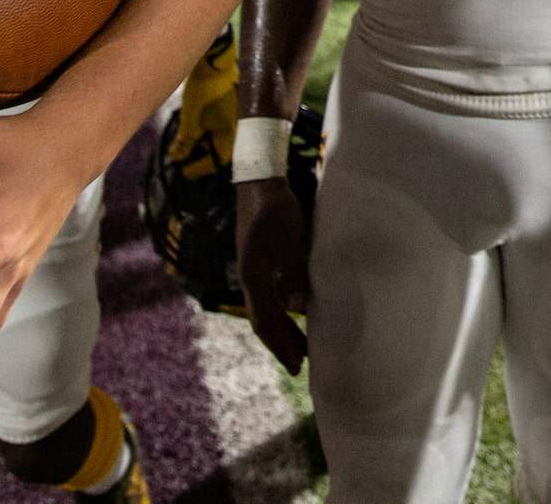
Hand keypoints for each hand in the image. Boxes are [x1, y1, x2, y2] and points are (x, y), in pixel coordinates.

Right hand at [236, 178, 312, 372]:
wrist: (259, 183)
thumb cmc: (276, 209)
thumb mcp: (289, 240)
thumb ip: (292, 273)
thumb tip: (297, 309)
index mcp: (254, 276)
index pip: (267, 320)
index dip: (281, 344)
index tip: (296, 364)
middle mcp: (250, 278)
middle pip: (263, 321)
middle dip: (280, 344)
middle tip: (298, 366)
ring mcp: (253, 271)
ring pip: (265, 310)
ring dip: (281, 330)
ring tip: (300, 347)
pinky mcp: (260, 263)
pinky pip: (270, 297)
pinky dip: (281, 312)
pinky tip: (295, 315)